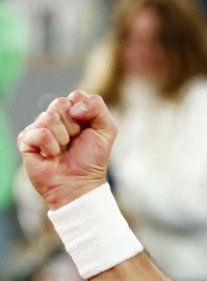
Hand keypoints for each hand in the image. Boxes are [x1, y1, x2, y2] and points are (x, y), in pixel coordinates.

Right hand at [17, 91, 116, 209]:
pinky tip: (51, 156)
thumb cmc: (92, 159)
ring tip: (64, 150)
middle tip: (75, 141)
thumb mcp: (106, 130)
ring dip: (63, 138)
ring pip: (49, 117)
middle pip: (61, 103)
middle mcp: (55, 118)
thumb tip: (75, 106)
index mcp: (74, 113)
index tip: (88, 129)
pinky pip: (39, 133)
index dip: (85, 111)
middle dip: (74, 125)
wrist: (79, 184)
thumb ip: (98, 108)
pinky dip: (50, 147)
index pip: (77, 96)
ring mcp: (39, 128)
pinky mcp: (27, 140)